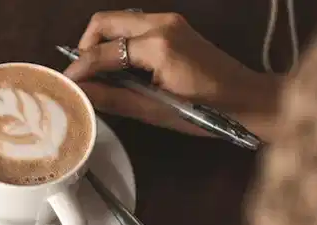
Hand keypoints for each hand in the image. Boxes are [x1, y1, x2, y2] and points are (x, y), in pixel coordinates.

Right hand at [64, 11, 280, 140]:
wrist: (252, 100)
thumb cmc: (210, 112)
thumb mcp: (157, 111)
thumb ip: (115, 99)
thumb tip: (81, 94)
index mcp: (158, 46)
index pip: (103, 52)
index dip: (79, 69)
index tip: (64, 85)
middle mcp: (161, 24)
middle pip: (105, 22)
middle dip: (86, 46)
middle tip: (82, 75)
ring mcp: (170, 21)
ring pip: (119, 21)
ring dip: (103, 43)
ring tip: (100, 74)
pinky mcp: (175, 25)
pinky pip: (135, 26)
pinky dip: (120, 42)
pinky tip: (122, 68)